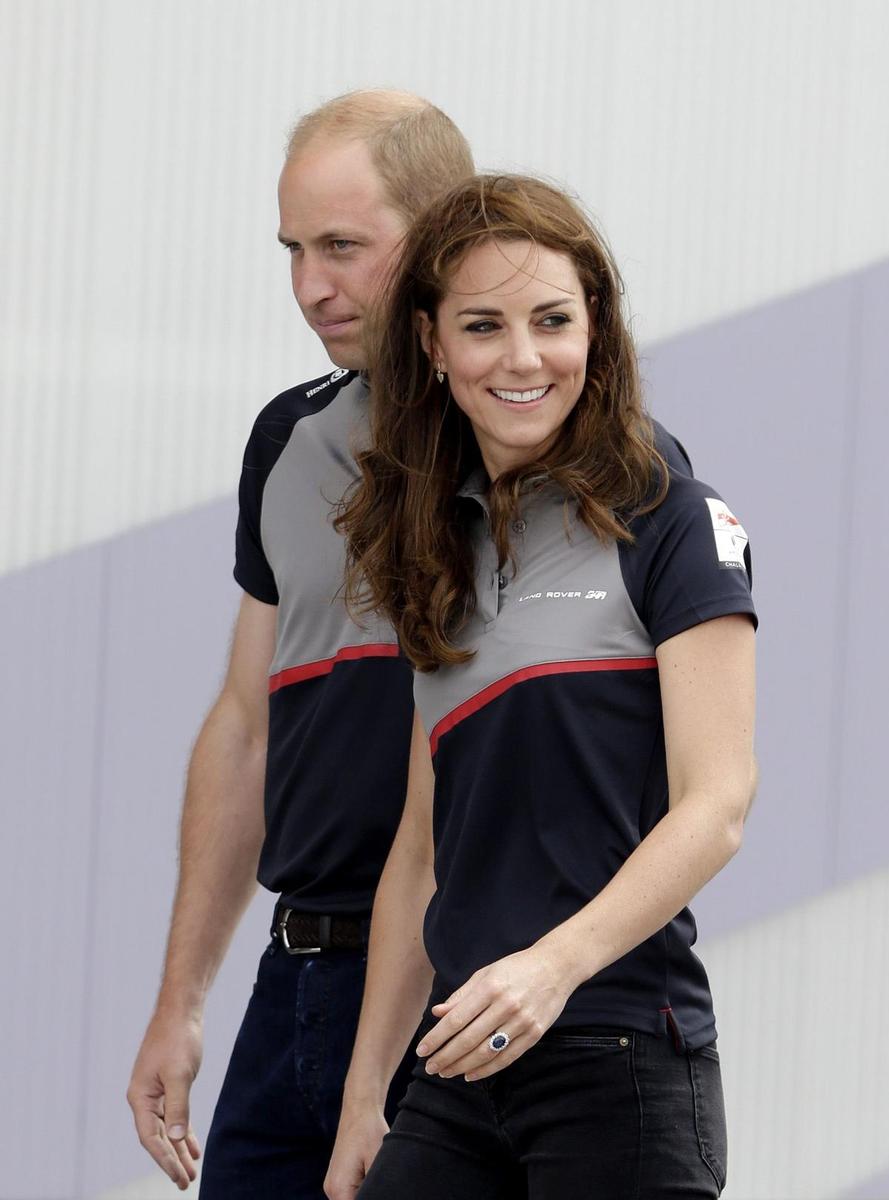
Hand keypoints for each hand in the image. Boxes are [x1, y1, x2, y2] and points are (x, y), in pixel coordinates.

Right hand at [127, 1010, 203, 1189]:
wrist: (181, 1011)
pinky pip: (175, 1117)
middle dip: (171, 1162)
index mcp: (140, 1097)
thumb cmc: (177, 1039)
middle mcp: (144, 1098)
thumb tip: (175, 1139)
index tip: (178, 1177)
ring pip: (167, 1130)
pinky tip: (193, 1147)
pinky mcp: (168, 1087)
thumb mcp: (179, 1074)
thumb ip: (178, 1106)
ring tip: (191, 1172)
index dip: (164, 1160)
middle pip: (157, 1138)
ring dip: (178, 1150)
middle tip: (186, 1183)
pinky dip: (184, 1132)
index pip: (150, 1138)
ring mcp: (155, 1093)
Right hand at [324, 1102, 388, 1199]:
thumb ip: (376, 1188)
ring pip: (353, 1199)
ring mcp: (333, 1185)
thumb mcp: (377, 1162)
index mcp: (339, 1189)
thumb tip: (382, 1195)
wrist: (360, 1109)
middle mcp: (331, 1190)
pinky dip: (363, 1187)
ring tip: (376, 1173)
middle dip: (369, 1196)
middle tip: (380, 1178)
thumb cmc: (369, 1131)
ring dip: (366, 1192)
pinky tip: (371, 1172)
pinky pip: (351, 1193)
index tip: (381, 1190)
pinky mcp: (339, 1179)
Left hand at [416, 944, 574, 1080]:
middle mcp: (505, 1005)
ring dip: (462, 1066)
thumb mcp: (486, 973)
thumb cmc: (516, 968)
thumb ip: (461, 995)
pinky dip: (487, 1069)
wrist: (556, 967)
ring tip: (446, 1072)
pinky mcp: (534, 1034)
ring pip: (486, 1051)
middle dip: (446, 1056)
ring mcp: (521, 1021)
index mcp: (489, 988)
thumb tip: (437, 1013)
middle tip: (430, 1067)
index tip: (422, 1050)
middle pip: (469, 1039)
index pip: (456, 1019)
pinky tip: (470, 1074)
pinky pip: (507, 1057)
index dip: (437, 1037)